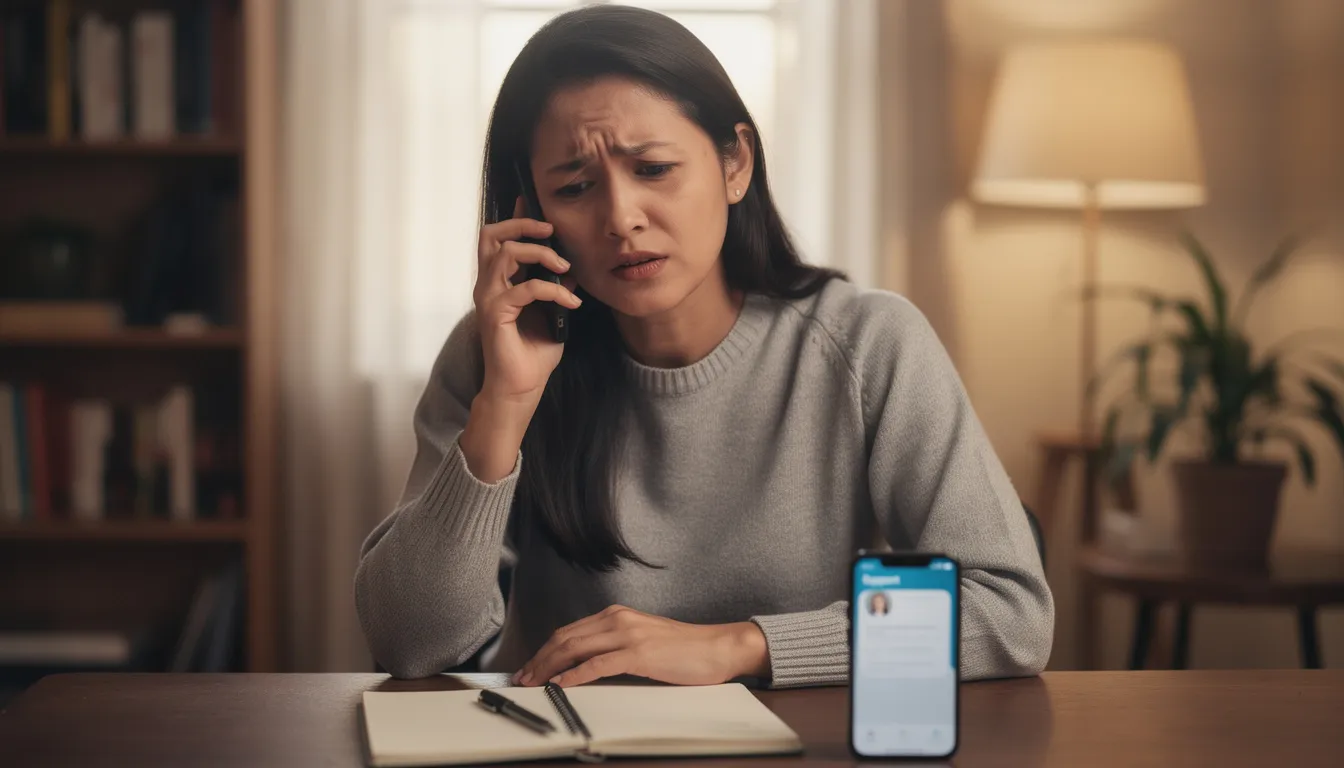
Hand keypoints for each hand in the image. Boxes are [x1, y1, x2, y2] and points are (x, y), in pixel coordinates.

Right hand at [473, 198, 582, 404]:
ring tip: (564, 267)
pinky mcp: (495, 314)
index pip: (500, 240)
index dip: (515, 219)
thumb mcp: (553, 315)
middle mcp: (488, 286)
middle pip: (490, 236)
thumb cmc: (532, 354)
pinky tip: (571, 303)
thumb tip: (571, 271)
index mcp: (499, 282)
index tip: (532, 203)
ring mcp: (488, 298)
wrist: (521, 387)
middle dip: (521, 225)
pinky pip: (525, 288)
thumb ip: (557, 290)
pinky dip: (552, 291)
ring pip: (505, 254)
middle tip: (549, 231)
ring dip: (539, 254)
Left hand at [510, 605, 769, 687]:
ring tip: (535, 683)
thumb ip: (616, 646)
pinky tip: (562, 684)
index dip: (545, 650)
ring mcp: (628, 635)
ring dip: (549, 668)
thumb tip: (585, 665)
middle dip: (539, 659)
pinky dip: (575, 675)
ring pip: (575, 648)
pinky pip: (598, 664)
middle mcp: (618, 619)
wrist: (717, 647)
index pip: (570, 631)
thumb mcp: (643, 640)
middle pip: (565, 638)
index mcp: (617, 615)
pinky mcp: (639, 654)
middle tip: (523, 678)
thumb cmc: (684, 648)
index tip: (531, 666)